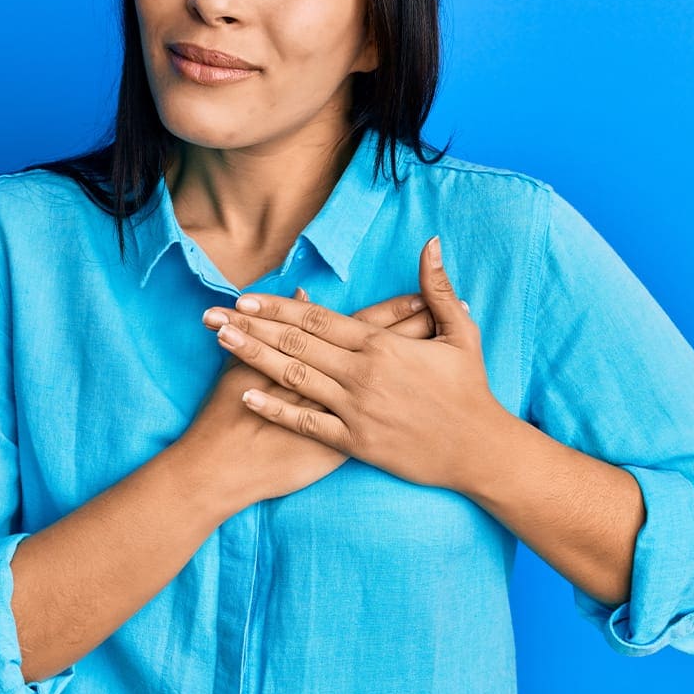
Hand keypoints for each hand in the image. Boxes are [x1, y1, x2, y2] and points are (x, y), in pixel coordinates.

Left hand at [202, 235, 507, 490]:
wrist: (480, 450)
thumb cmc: (470, 390)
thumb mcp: (461, 332)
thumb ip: (438, 288)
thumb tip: (431, 243)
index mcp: (382, 346)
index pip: (318, 319)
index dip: (278, 307)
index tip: (245, 297)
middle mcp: (362, 374)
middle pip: (296, 343)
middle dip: (251, 327)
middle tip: (213, 314)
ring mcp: (356, 410)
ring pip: (294, 378)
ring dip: (253, 358)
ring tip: (221, 341)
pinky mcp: (355, 443)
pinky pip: (307, 424)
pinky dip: (276, 409)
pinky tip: (246, 395)